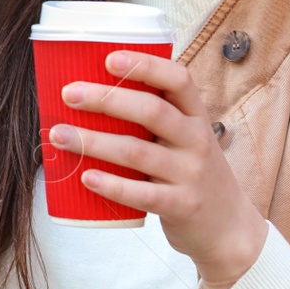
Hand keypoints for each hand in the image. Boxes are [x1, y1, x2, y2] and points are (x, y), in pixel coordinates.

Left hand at [48, 49, 266, 288]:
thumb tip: (88, 94)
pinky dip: (112, 185)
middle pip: (152, 111)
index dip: (145, 65)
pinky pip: (142, 194)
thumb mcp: (186, 140)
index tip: (109, 59)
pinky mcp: (182, 206)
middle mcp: (197, 141)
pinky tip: (86, 177)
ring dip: (94, 141)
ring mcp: (191, 174)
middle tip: (69, 94)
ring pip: (138, 152)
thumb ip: (155, 119)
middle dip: (106, 99)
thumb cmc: (192, 174)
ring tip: (59, 134)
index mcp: (197, 117)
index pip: (179, 79)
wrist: (230, 230)